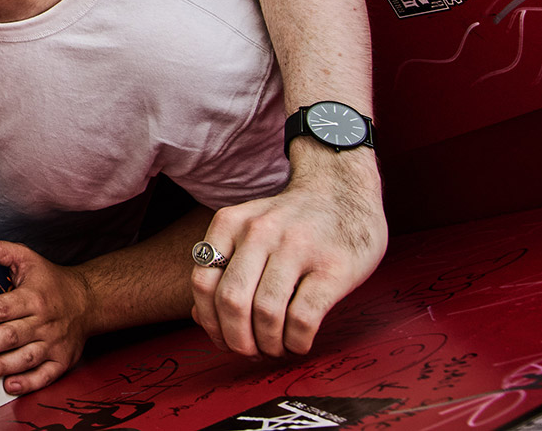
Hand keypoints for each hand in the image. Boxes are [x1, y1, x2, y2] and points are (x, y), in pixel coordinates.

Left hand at [0, 240, 96, 394]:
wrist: (89, 300)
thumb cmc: (51, 281)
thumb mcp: (25, 256)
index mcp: (33, 297)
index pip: (3, 307)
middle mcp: (44, 322)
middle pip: (12, 335)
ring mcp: (54, 343)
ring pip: (26, 358)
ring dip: (2, 366)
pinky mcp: (62, 361)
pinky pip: (45, 376)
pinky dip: (28, 383)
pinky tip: (9, 385)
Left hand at [191, 150, 385, 357]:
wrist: (342, 189)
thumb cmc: (290, 222)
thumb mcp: (246, 230)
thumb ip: (223, 267)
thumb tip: (199, 318)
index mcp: (230, 223)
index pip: (203, 282)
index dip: (210, 322)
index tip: (223, 339)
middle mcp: (259, 232)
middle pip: (231, 301)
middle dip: (237, 339)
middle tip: (250, 352)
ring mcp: (298, 248)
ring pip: (266, 313)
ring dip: (268, 344)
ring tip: (276, 348)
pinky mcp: (333, 268)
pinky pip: (303, 318)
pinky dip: (296, 341)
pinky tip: (299, 342)